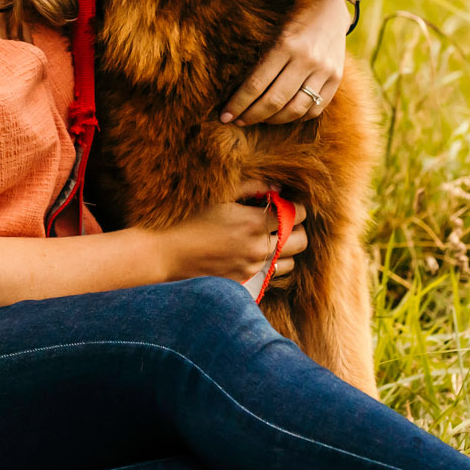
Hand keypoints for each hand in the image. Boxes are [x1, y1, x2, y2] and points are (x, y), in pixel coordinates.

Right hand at [151, 179, 308, 282]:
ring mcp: (252, 269)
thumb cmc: (190, 220)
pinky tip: (256, 255)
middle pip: (301, 242)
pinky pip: (271, 276)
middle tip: (284, 222)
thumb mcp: (220, 196)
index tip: (287, 203)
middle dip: (298, 229)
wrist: (167, 254)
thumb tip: (277, 187)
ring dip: (286, 250)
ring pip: (289, 262)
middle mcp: (258, 249)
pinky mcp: (244, 282)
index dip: (296, 207)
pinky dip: (271, 265)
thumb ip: (252, 187)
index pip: (295, 215)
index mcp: (254, 223)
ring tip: (271, 239)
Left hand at [219, 0, 350, 124]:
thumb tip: (240, 93)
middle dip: (252, 115)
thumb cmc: (294, 16)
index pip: (256, 84)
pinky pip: (315, 109)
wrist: (331, 4)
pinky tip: (284, 115)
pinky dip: (297, 117)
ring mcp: (324, 70)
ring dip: (273, 120)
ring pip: (295, 110)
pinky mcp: (336, 78)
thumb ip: (262, 60)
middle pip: (274, 101)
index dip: (238, 104)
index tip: (225, 116)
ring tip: (261, 119)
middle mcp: (307, 59)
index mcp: (286, 45)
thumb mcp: (274, 31)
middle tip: (239, 120)